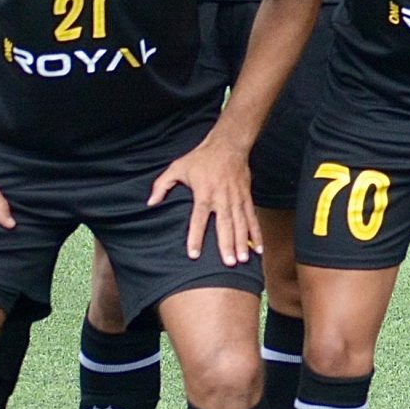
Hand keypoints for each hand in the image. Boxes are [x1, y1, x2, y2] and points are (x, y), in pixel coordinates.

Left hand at [151, 136, 258, 265]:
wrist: (228, 144)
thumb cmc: (201, 158)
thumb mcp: (177, 167)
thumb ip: (162, 185)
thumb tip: (150, 203)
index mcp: (204, 193)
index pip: (199, 220)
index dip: (196, 237)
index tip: (194, 254)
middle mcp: (222, 198)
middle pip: (225, 225)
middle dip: (227, 245)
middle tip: (230, 263)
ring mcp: (236, 199)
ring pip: (241, 224)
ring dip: (243, 243)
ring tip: (244, 260)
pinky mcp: (247, 197)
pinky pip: (252, 218)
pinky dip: (257, 234)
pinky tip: (258, 249)